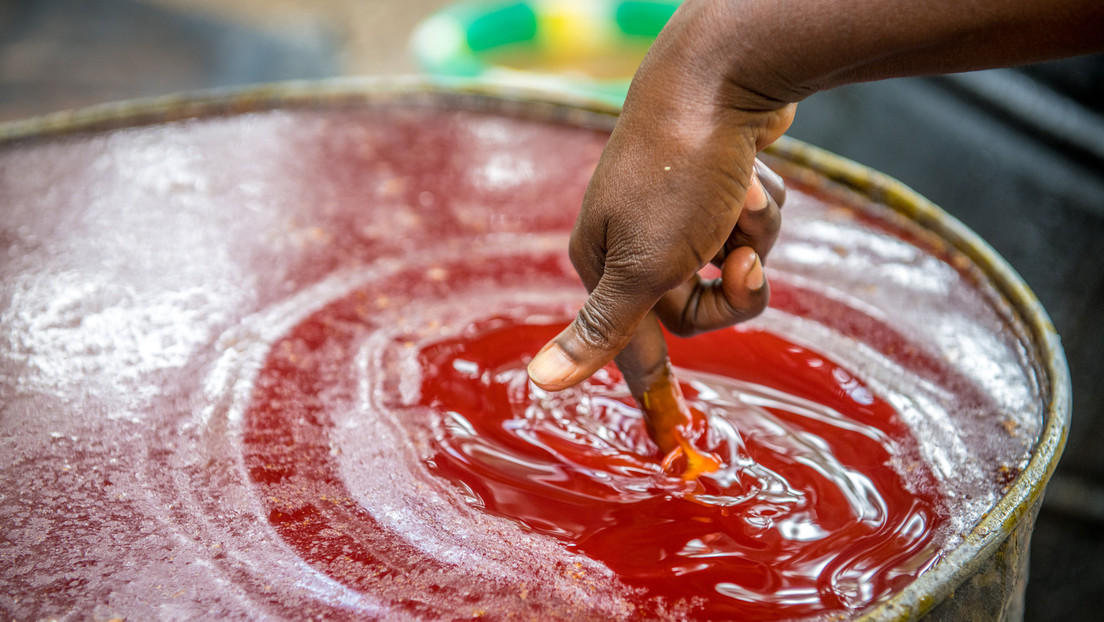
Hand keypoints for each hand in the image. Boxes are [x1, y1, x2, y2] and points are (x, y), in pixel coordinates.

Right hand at [526, 89, 792, 403]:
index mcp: (604, 263)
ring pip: (730, 265)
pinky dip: (758, 208)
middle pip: (697, 307)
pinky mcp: (713, 187)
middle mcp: (635, 240)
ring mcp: (677, 211)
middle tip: (742, 258)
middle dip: (731, 285)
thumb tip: (538, 383)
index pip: (633, 345)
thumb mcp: (643, 267)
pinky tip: (753, 173)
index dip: (656, 385)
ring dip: (752, 237)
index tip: (669, 440)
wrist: (719, 76)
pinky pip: (747, 226)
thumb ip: (601, 330)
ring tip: (745, 196)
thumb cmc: (676, 175)